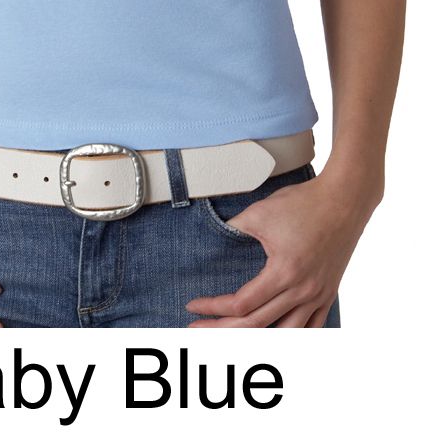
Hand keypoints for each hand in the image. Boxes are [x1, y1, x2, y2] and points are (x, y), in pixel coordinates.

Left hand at [184, 170, 378, 326]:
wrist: (344, 200)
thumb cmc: (304, 203)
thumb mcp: (260, 212)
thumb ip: (234, 229)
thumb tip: (213, 237)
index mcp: (284, 273)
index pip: (241, 304)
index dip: (213, 307)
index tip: (194, 305)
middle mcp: (302, 291)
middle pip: (257, 325)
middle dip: (223, 329)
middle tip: (198, 328)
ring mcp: (319, 295)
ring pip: (286, 334)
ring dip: (257, 338)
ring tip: (235, 336)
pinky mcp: (328, 293)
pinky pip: (312, 327)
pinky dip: (292, 335)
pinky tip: (278, 335)